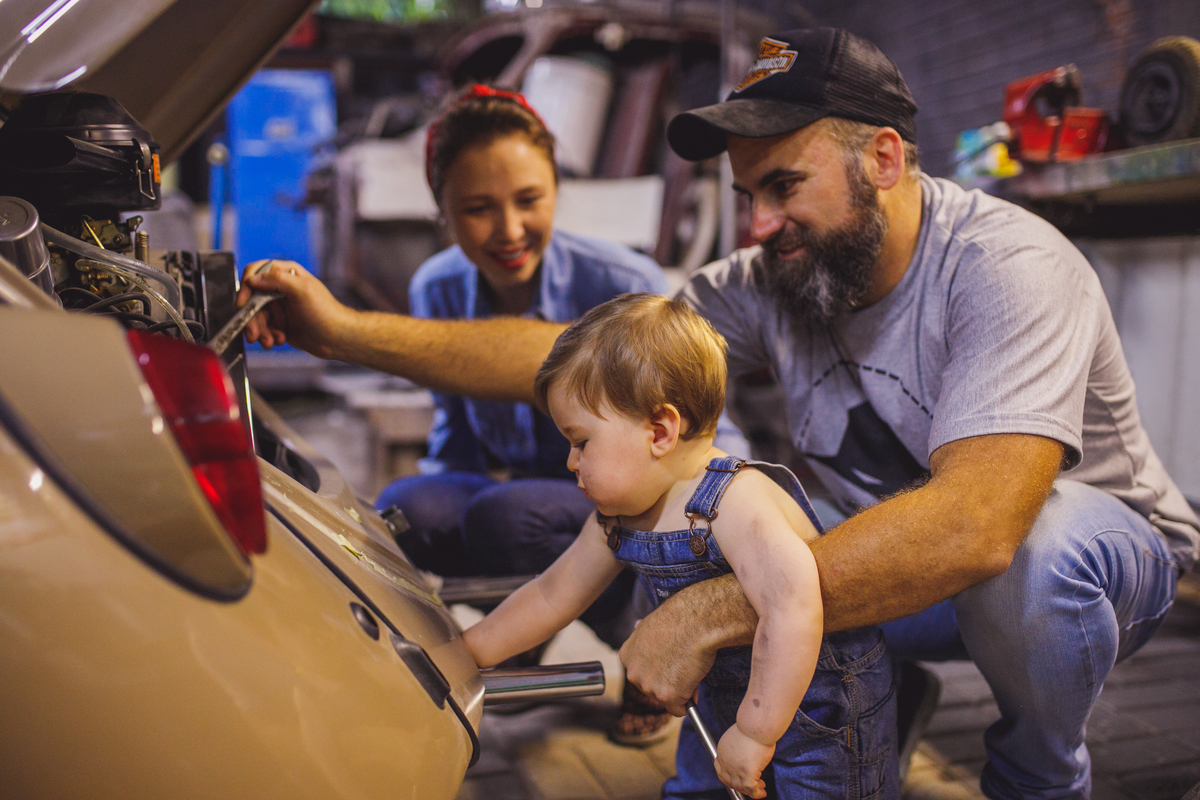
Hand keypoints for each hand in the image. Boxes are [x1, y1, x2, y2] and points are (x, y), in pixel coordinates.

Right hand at [237, 260, 350, 356]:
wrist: (338, 338)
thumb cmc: (326, 312)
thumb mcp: (302, 290)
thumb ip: (277, 280)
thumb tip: (253, 279)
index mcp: (286, 274)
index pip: (256, 272)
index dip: (246, 287)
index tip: (243, 303)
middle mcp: (280, 288)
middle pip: (252, 299)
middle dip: (251, 318)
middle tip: (253, 333)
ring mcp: (280, 307)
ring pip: (256, 316)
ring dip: (260, 331)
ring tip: (269, 341)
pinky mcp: (280, 324)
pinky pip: (264, 328)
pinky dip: (268, 336)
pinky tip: (279, 340)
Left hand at [619, 600, 716, 716]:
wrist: (697, 622)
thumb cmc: (680, 619)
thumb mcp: (651, 627)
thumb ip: (646, 643)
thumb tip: (644, 639)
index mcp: (627, 656)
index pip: (642, 673)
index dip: (659, 669)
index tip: (671, 661)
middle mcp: (633, 673)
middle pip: (652, 689)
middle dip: (668, 682)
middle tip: (684, 665)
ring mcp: (649, 686)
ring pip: (666, 699)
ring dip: (680, 690)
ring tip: (690, 666)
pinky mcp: (667, 696)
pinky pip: (679, 709)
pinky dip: (689, 703)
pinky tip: (694, 681)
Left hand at [714, 726, 772, 798]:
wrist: (755, 725)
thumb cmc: (751, 726)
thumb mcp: (737, 735)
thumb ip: (737, 745)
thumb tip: (744, 750)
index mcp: (722, 752)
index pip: (720, 771)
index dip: (728, 778)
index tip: (736, 779)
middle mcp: (726, 762)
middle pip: (730, 781)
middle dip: (740, 785)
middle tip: (751, 785)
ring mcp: (736, 769)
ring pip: (740, 787)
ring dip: (750, 790)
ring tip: (761, 787)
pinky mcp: (747, 773)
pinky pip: (751, 789)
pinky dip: (757, 794)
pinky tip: (762, 792)